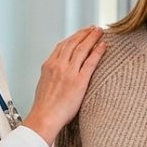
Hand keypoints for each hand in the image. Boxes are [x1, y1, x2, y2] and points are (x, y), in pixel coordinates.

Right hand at [21, 28, 105, 142]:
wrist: (44, 118)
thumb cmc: (44, 107)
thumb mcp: (43, 84)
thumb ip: (51, 75)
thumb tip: (57, 73)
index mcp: (49, 65)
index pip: (62, 45)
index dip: (74, 37)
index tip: (81, 33)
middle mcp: (58, 65)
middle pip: (73, 43)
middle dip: (84, 33)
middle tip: (93, 28)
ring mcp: (69, 72)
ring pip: (82, 49)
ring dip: (92, 38)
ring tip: (100, 32)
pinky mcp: (79, 81)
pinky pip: (90, 62)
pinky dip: (97, 51)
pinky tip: (103, 45)